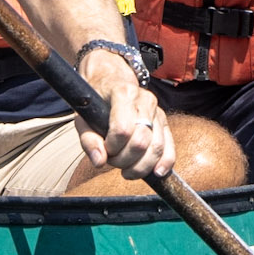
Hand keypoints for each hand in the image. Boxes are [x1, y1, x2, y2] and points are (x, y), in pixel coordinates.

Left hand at [77, 49, 173, 179]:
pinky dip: (165, 163)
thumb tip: (99, 161)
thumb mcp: (83, 118)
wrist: (110, 82)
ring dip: (140, 166)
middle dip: (125, 160)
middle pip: (141, 141)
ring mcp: (157, 110)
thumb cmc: (95, 103)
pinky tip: (156, 173)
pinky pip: (170, 146)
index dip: (112, 147)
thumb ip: (88, 141)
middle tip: (113, 160)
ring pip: (157, 147)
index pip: (122, 129)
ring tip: (126, 169)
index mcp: (122, 93)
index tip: (105, 149)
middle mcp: (144, 99)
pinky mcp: (164, 122)